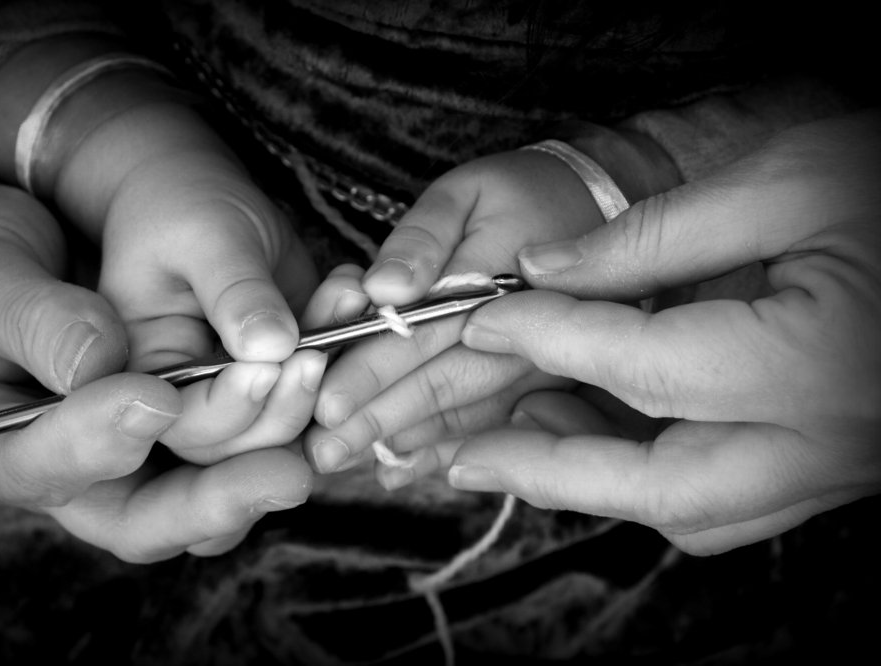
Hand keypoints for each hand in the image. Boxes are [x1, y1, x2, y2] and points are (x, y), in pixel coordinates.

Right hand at [0, 100, 312, 561]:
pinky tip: (326, 365)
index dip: (101, 443)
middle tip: (286, 471)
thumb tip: (103, 362)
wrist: (10, 231)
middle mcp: (71, 471)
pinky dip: (291, 411)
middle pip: (150, 517)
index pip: (46, 471)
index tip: (155, 398)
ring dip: (271, 444)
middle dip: (221, 496)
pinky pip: (245, 440)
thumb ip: (37, 322)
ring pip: (212, 486)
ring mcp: (135, 453)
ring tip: (313, 382)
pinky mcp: (186, 422)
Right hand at [58, 101, 324, 463]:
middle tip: (316, 356)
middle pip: (237, 444)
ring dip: (325, 380)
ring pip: (286, 429)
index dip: (229, 406)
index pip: (179, 422)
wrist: (202, 196)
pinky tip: (350, 294)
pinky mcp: (280, 380)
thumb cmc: (182, 206)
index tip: (270, 365)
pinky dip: (346, 351)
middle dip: (285, 408)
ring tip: (344, 305)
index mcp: (138, 374)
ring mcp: (236, 395)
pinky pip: (322, 390)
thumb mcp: (204, 234)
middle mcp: (184, 401)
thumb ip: (232, 291)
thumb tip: (272, 347)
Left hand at [301, 148, 614, 479]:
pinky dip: (446, 451)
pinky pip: (495, 425)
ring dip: (407, 443)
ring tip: (351, 463)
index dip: (374, 371)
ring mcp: (542, 367)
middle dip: (378, 422)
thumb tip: (383, 290)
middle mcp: (529, 334)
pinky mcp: (545, 385)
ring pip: (467, 416)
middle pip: (444, 386)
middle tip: (323, 454)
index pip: (426, 334)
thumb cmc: (514, 197)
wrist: (592, 214)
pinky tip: (403, 471)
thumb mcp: (462, 194)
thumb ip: (421, 239)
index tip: (326, 404)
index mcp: (500, 280)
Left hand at [453, 110, 880, 554]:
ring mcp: (838, 468)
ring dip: (594, 484)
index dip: (547, 337)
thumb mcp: (791, 180)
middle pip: (658, 488)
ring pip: (691, 512)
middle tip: (462, 458)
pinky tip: (604, 437)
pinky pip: (729, 506)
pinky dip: (651, 482)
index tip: (483, 315)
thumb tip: (546, 269)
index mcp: (817, 363)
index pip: (641, 363)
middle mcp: (829, 442)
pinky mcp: (835, 467)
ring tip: (521, 436)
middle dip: (547, 473)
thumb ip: (657, 233)